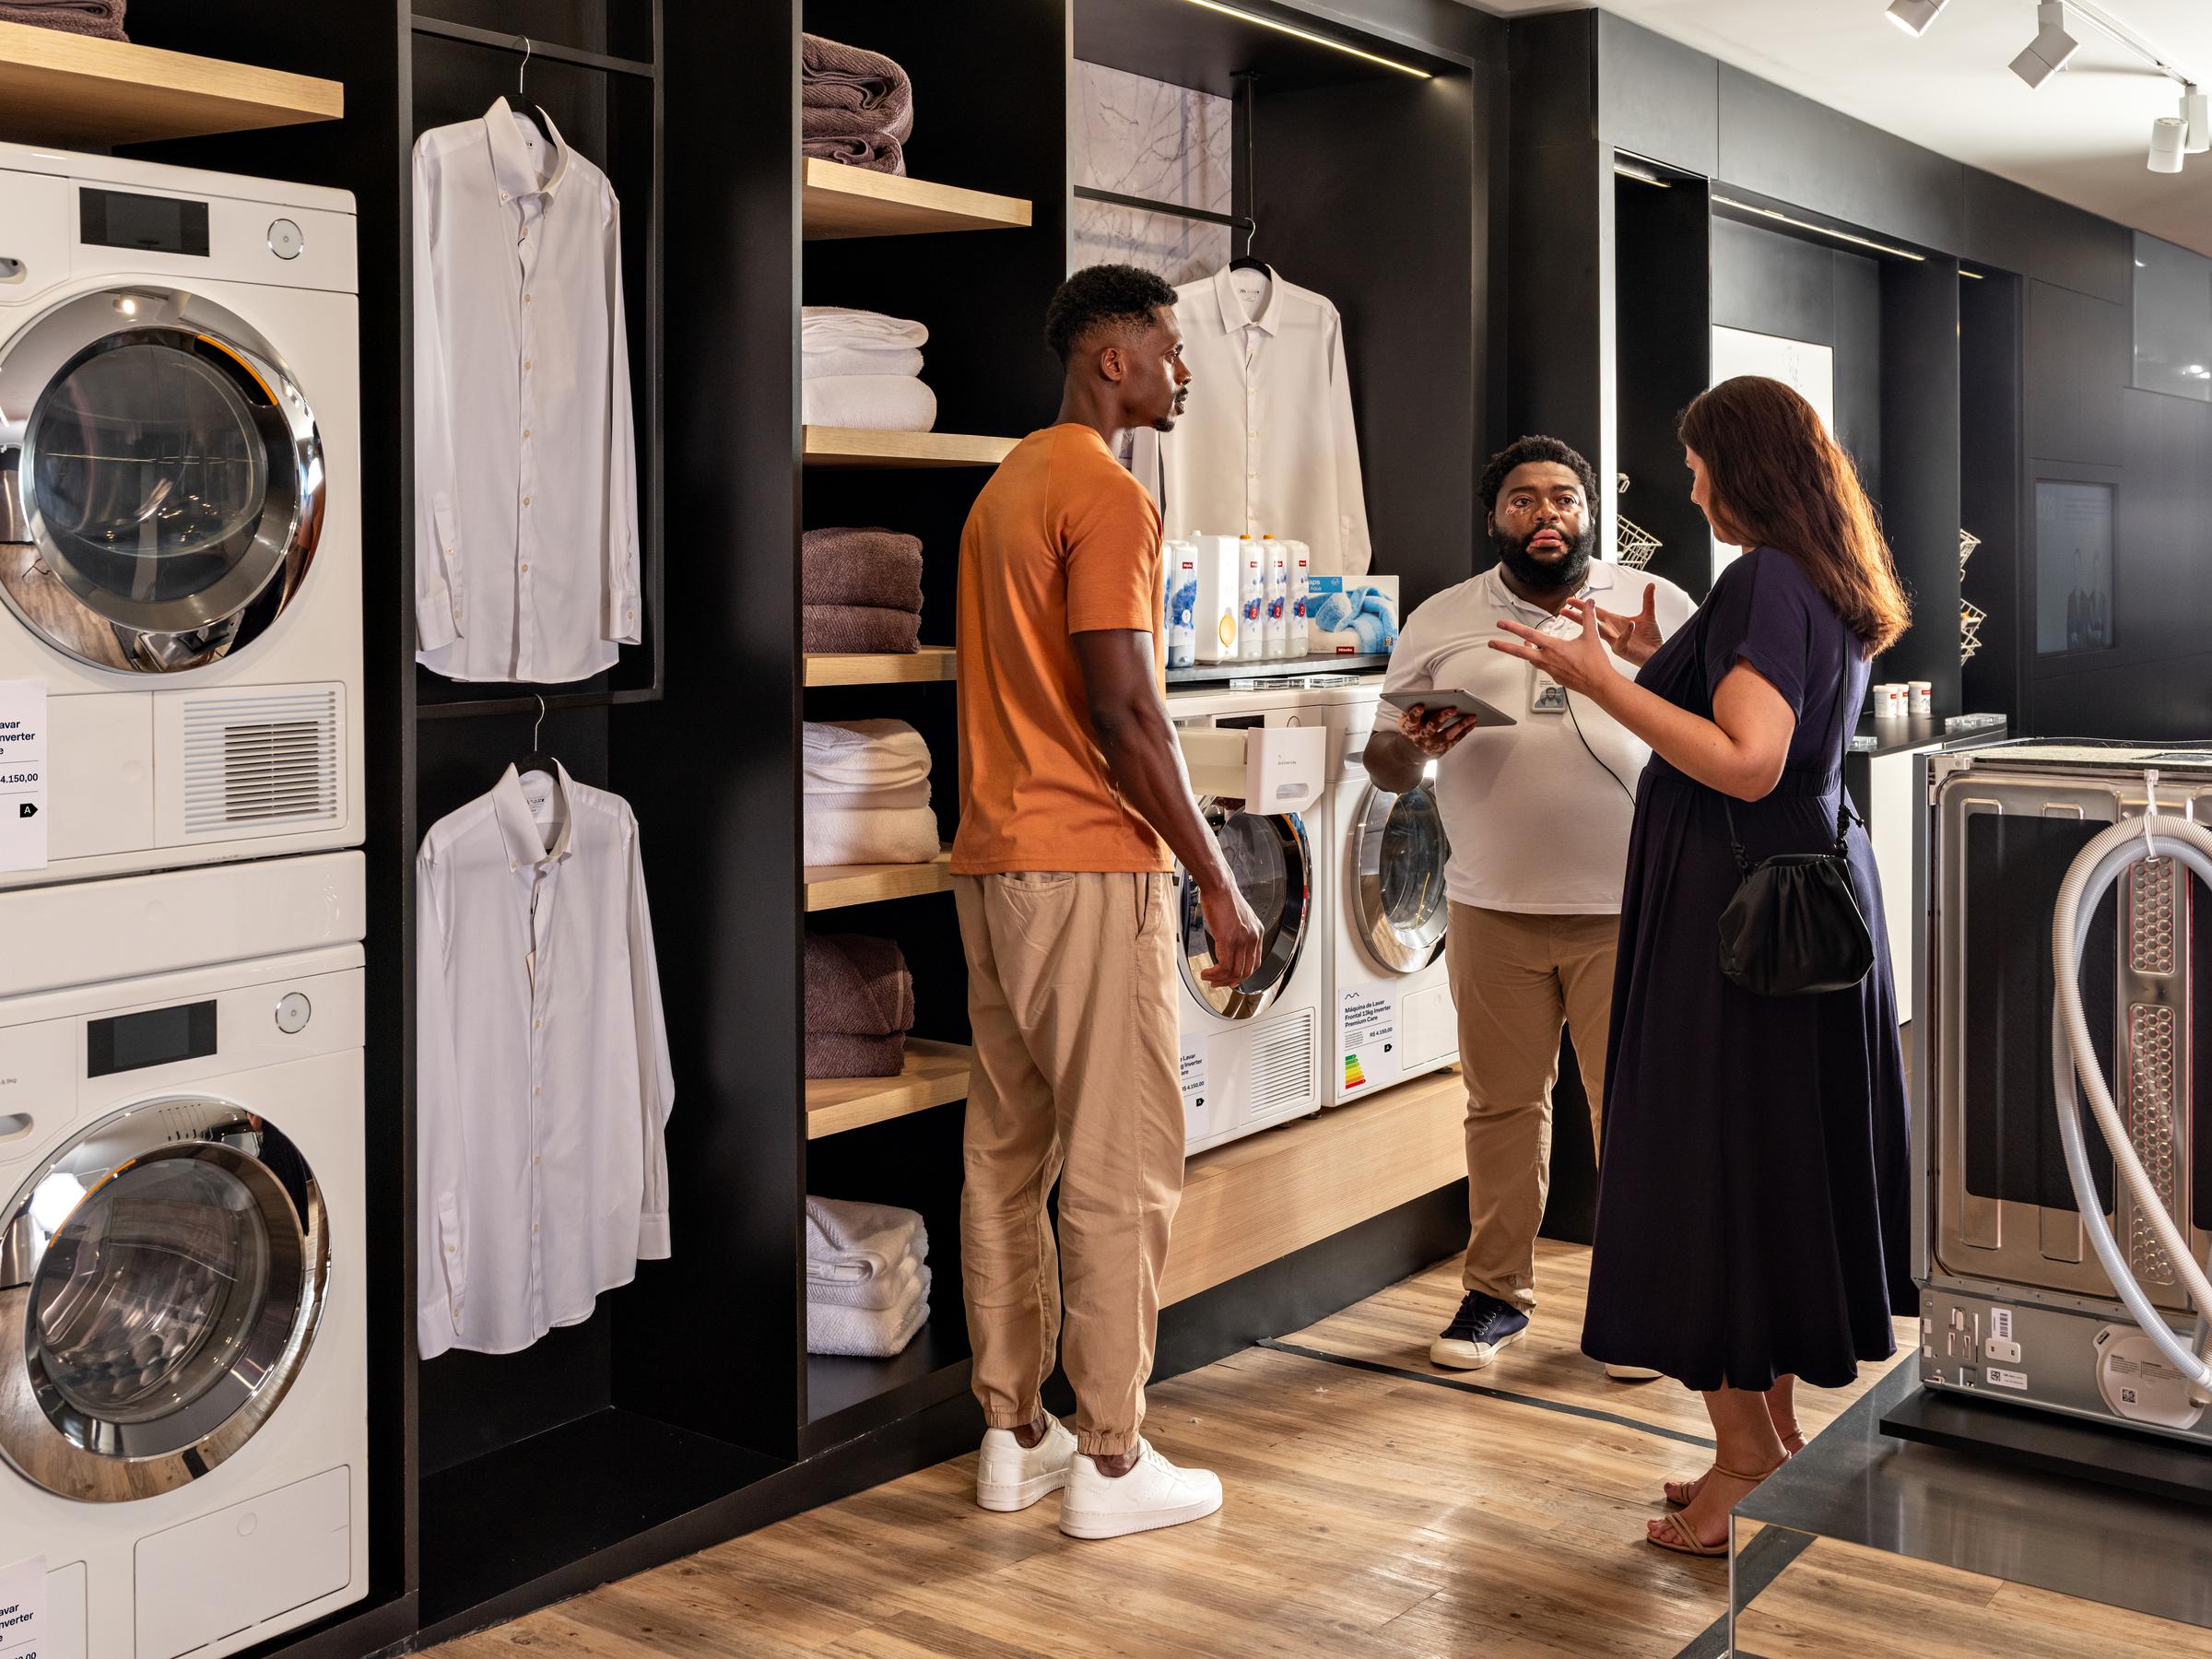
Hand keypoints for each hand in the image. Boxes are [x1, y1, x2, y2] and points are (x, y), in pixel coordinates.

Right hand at [1199, 877, 1263, 988]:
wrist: (1219, 887)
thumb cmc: (1224, 897)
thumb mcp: (1238, 917)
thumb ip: (1238, 932)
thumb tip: (1229, 944)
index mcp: (1257, 932)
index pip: (1255, 962)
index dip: (1242, 974)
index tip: (1231, 978)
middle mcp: (1253, 937)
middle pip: (1246, 971)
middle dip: (1230, 981)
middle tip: (1218, 983)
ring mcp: (1242, 940)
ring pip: (1235, 972)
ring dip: (1220, 979)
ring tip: (1208, 978)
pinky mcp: (1228, 941)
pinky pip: (1224, 967)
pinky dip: (1214, 974)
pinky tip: (1206, 972)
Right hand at [1395, 702, 1477, 757]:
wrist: (1411, 752)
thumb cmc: (1412, 728)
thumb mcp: (1406, 719)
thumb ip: (1413, 708)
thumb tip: (1426, 696)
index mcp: (1410, 727)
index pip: (1412, 720)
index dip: (1415, 714)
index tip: (1421, 707)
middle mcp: (1421, 737)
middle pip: (1432, 727)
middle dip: (1442, 718)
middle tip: (1453, 709)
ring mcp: (1432, 745)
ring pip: (1447, 734)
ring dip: (1460, 725)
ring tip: (1473, 716)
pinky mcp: (1441, 750)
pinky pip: (1455, 740)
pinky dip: (1465, 731)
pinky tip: (1473, 722)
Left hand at [1490, 602, 1611, 698]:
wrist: (1599, 684)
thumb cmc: (1595, 664)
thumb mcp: (1591, 636)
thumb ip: (1588, 618)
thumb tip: (1589, 604)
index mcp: (1553, 647)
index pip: (1528, 634)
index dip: (1512, 628)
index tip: (1501, 624)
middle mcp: (1547, 659)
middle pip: (1519, 652)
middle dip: (1504, 647)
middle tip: (1491, 643)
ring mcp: (1549, 670)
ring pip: (1531, 659)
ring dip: (1526, 651)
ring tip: (1525, 644)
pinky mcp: (1555, 677)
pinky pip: (1543, 667)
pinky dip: (1540, 660)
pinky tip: (1546, 657)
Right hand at [1569, 585, 1662, 666]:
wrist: (1657, 654)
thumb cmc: (1651, 639)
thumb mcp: (1648, 615)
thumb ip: (1648, 600)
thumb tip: (1650, 585)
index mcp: (1615, 622)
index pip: (1595, 612)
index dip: (1583, 606)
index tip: (1571, 601)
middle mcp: (1612, 632)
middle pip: (1590, 622)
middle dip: (1576, 616)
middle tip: (1564, 610)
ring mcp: (1615, 641)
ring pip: (1599, 631)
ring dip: (1590, 623)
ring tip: (1582, 613)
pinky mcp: (1623, 650)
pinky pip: (1622, 640)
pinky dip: (1626, 633)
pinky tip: (1631, 624)